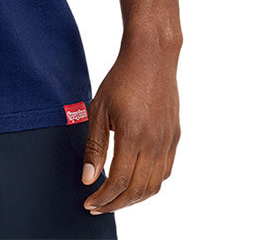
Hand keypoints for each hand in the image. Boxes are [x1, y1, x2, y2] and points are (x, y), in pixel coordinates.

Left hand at [81, 43, 179, 214]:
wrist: (151, 57)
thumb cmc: (121, 79)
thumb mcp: (99, 109)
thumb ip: (95, 146)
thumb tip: (89, 178)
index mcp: (133, 136)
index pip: (119, 182)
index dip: (104, 198)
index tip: (90, 203)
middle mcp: (154, 143)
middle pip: (138, 190)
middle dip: (116, 204)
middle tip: (99, 206)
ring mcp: (167, 141)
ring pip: (154, 186)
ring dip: (134, 198)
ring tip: (115, 198)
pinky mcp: (174, 137)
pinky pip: (165, 171)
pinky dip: (150, 184)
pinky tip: (136, 181)